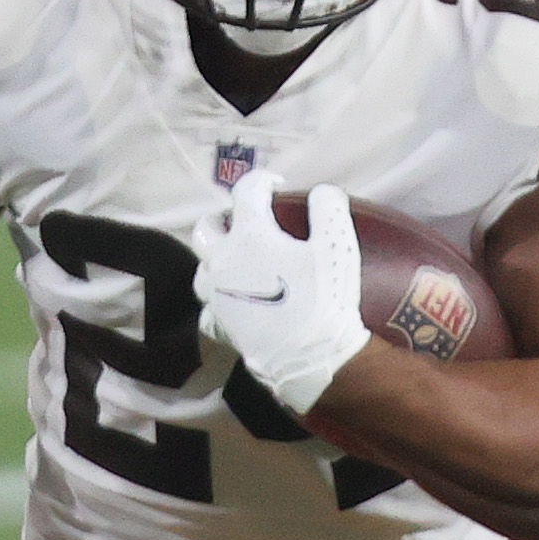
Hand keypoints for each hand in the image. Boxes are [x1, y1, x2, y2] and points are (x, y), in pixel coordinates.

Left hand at [192, 170, 372, 414]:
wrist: (309, 357)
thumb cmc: (323, 298)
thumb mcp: (337, 245)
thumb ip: (329, 209)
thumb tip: (322, 193)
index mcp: (248, 237)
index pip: (245, 193)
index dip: (260, 182)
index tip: (274, 185)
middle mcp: (222, 262)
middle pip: (206, 230)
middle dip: (222, 219)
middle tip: (243, 221)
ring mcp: (216, 296)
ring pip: (201, 268)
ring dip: (215, 258)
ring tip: (236, 259)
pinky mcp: (219, 326)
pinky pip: (209, 307)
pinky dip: (219, 298)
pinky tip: (235, 300)